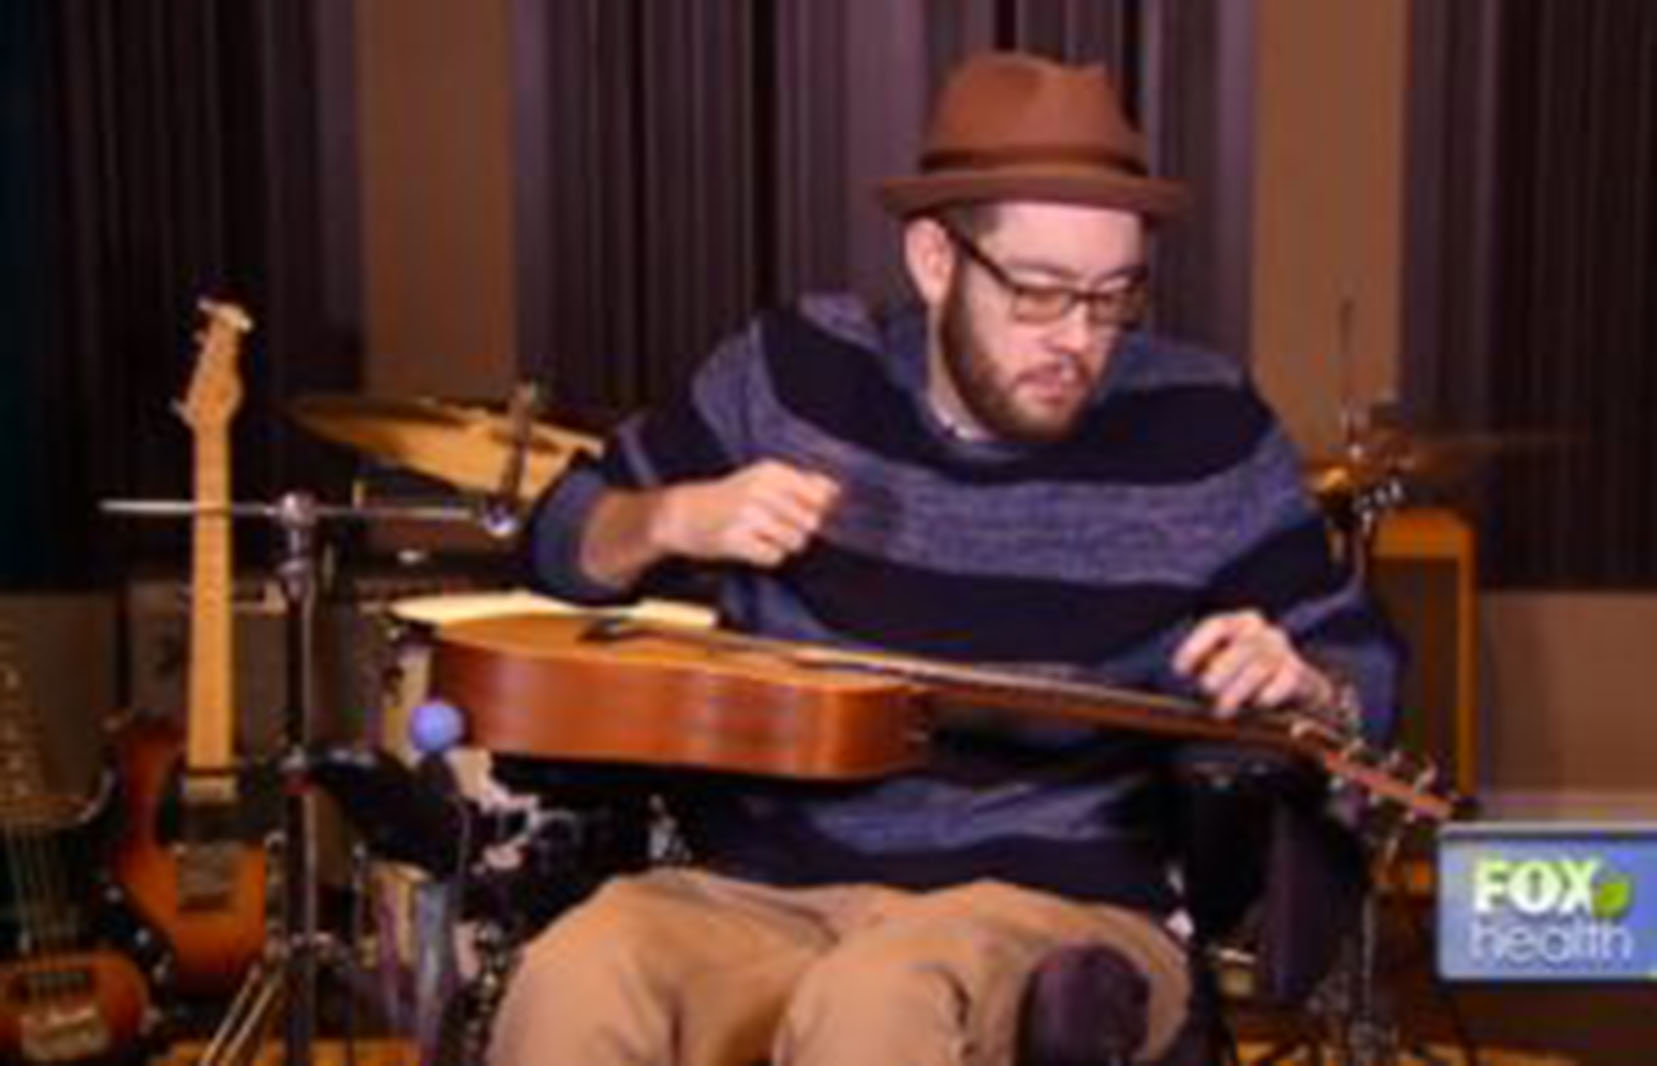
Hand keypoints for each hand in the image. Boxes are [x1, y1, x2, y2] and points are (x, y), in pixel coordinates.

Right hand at [653, 459, 839, 567]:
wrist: (681, 514)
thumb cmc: (727, 499)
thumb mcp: (762, 480)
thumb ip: (801, 483)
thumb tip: (836, 492)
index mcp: (771, 471)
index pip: (820, 495)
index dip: (815, 510)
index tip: (796, 513)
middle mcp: (760, 489)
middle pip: (810, 522)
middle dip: (798, 531)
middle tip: (772, 527)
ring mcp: (747, 514)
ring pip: (795, 542)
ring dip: (782, 545)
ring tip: (759, 536)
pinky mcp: (735, 540)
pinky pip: (774, 557)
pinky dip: (765, 557)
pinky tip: (749, 547)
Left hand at [1171, 609, 1334, 717]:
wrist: (1296, 687)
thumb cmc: (1247, 674)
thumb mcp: (1224, 665)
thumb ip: (1205, 666)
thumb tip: (1182, 675)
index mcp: (1239, 624)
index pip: (1217, 626)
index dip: (1196, 646)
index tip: (1180, 669)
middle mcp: (1262, 632)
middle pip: (1241, 646)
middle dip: (1221, 670)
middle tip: (1206, 689)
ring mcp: (1282, 651)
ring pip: (1260, 666)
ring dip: (1239, 690)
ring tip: (1222, 710)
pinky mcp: (1298, 672)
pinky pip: (1284, 681)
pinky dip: (1269, 694)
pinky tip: (1258, 704)